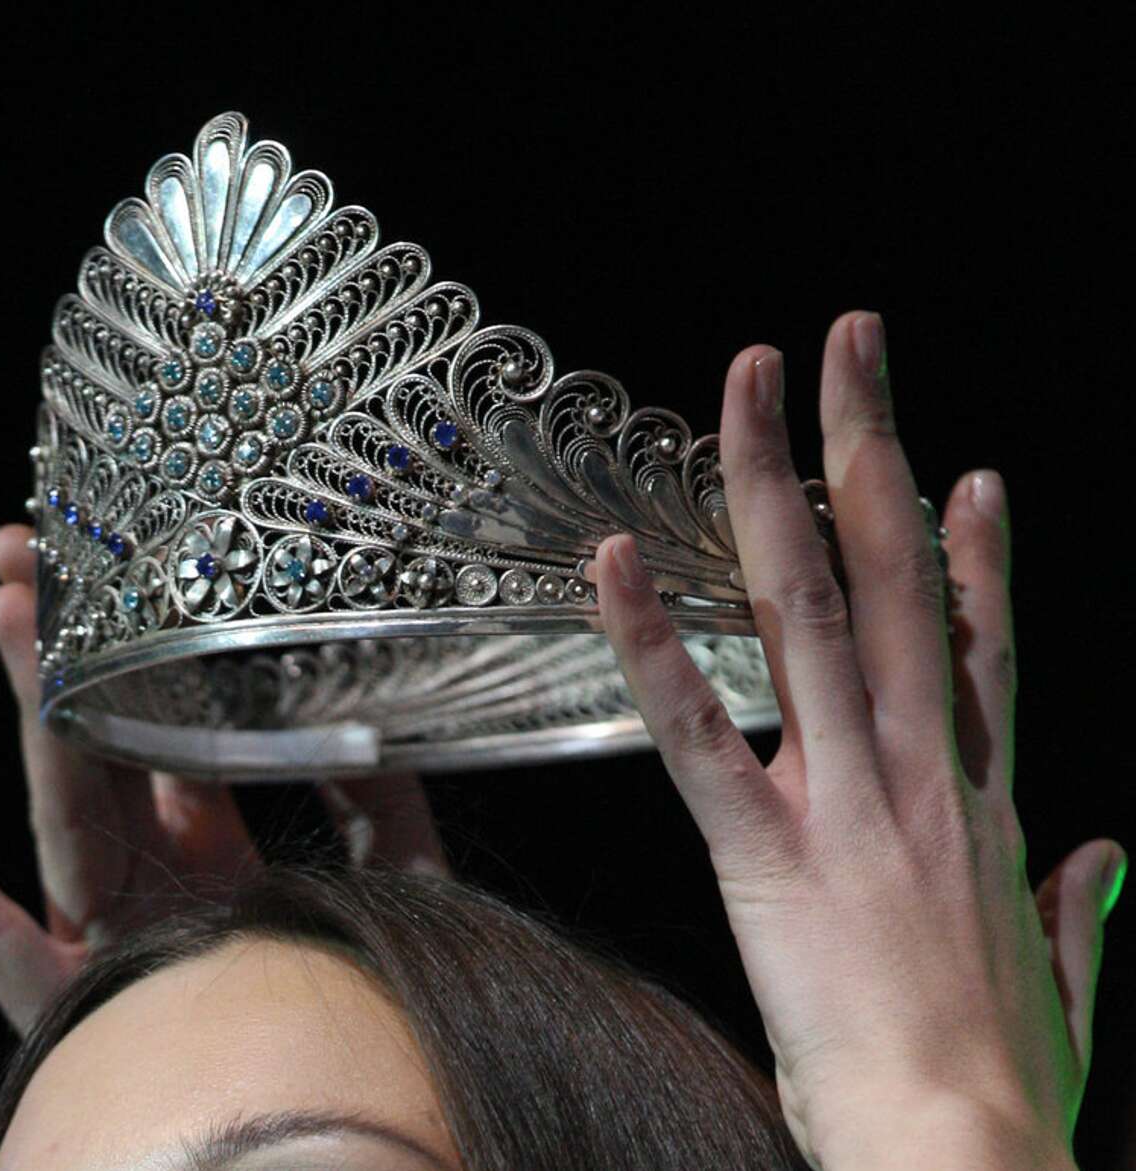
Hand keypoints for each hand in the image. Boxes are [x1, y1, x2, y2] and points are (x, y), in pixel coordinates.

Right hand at [0, 522, 449, 1033]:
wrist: (337, 1127)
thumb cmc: (376, 1011)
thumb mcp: (399, 887)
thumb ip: (379, 803)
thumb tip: (369, 702)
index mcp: (213, 853)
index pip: (170, 725)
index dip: (149, 645)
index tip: (122, 554)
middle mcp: (147, 881)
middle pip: (96, 744)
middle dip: (60, 643)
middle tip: (27, 541)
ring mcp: (96, 937)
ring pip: (56, 804)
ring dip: (26, 705)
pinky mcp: (59, 1002)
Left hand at [592, 311, 1123, 1168]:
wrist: (961, 1151)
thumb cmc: (1005, 1086)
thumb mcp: (1062, 981)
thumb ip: (1080, 907)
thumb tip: (1107, 858)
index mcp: (982, 804)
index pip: (979, 646)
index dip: (972, 554)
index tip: (967, 473)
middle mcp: (922, 772)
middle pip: (898, 576)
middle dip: (873, 445)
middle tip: (849, 343)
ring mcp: (847, 800)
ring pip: (807, 608)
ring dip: (773, 483)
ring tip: (751, 380)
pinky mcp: (767, 854)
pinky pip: (697, 727)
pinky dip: (652, 641)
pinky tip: (613, 562)